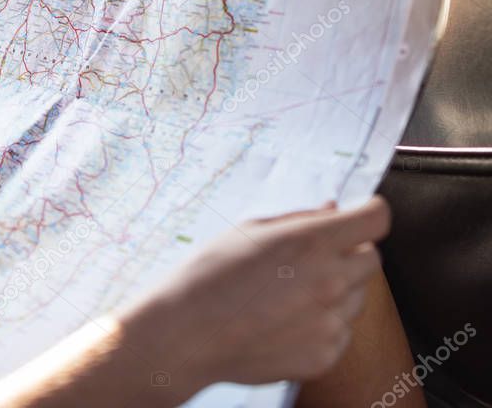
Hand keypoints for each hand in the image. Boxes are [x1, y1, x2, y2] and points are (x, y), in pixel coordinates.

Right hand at [133, 197, 389, 391]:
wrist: (188, 332)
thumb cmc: (212, 272)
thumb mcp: (251, 229)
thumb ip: (301, 219)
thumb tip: (334, 210)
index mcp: (310, 242)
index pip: (375, 219)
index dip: (369, 211)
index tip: (360, 213)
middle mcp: (329, 282)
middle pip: (372, 258)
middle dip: (350, 250)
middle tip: (313, 254)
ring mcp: (329, 323)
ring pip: (357, 295)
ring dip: (337, 286)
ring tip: (290, 290)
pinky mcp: (325, 355)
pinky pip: (341, 329)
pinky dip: (324, 320)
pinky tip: (286, 317)